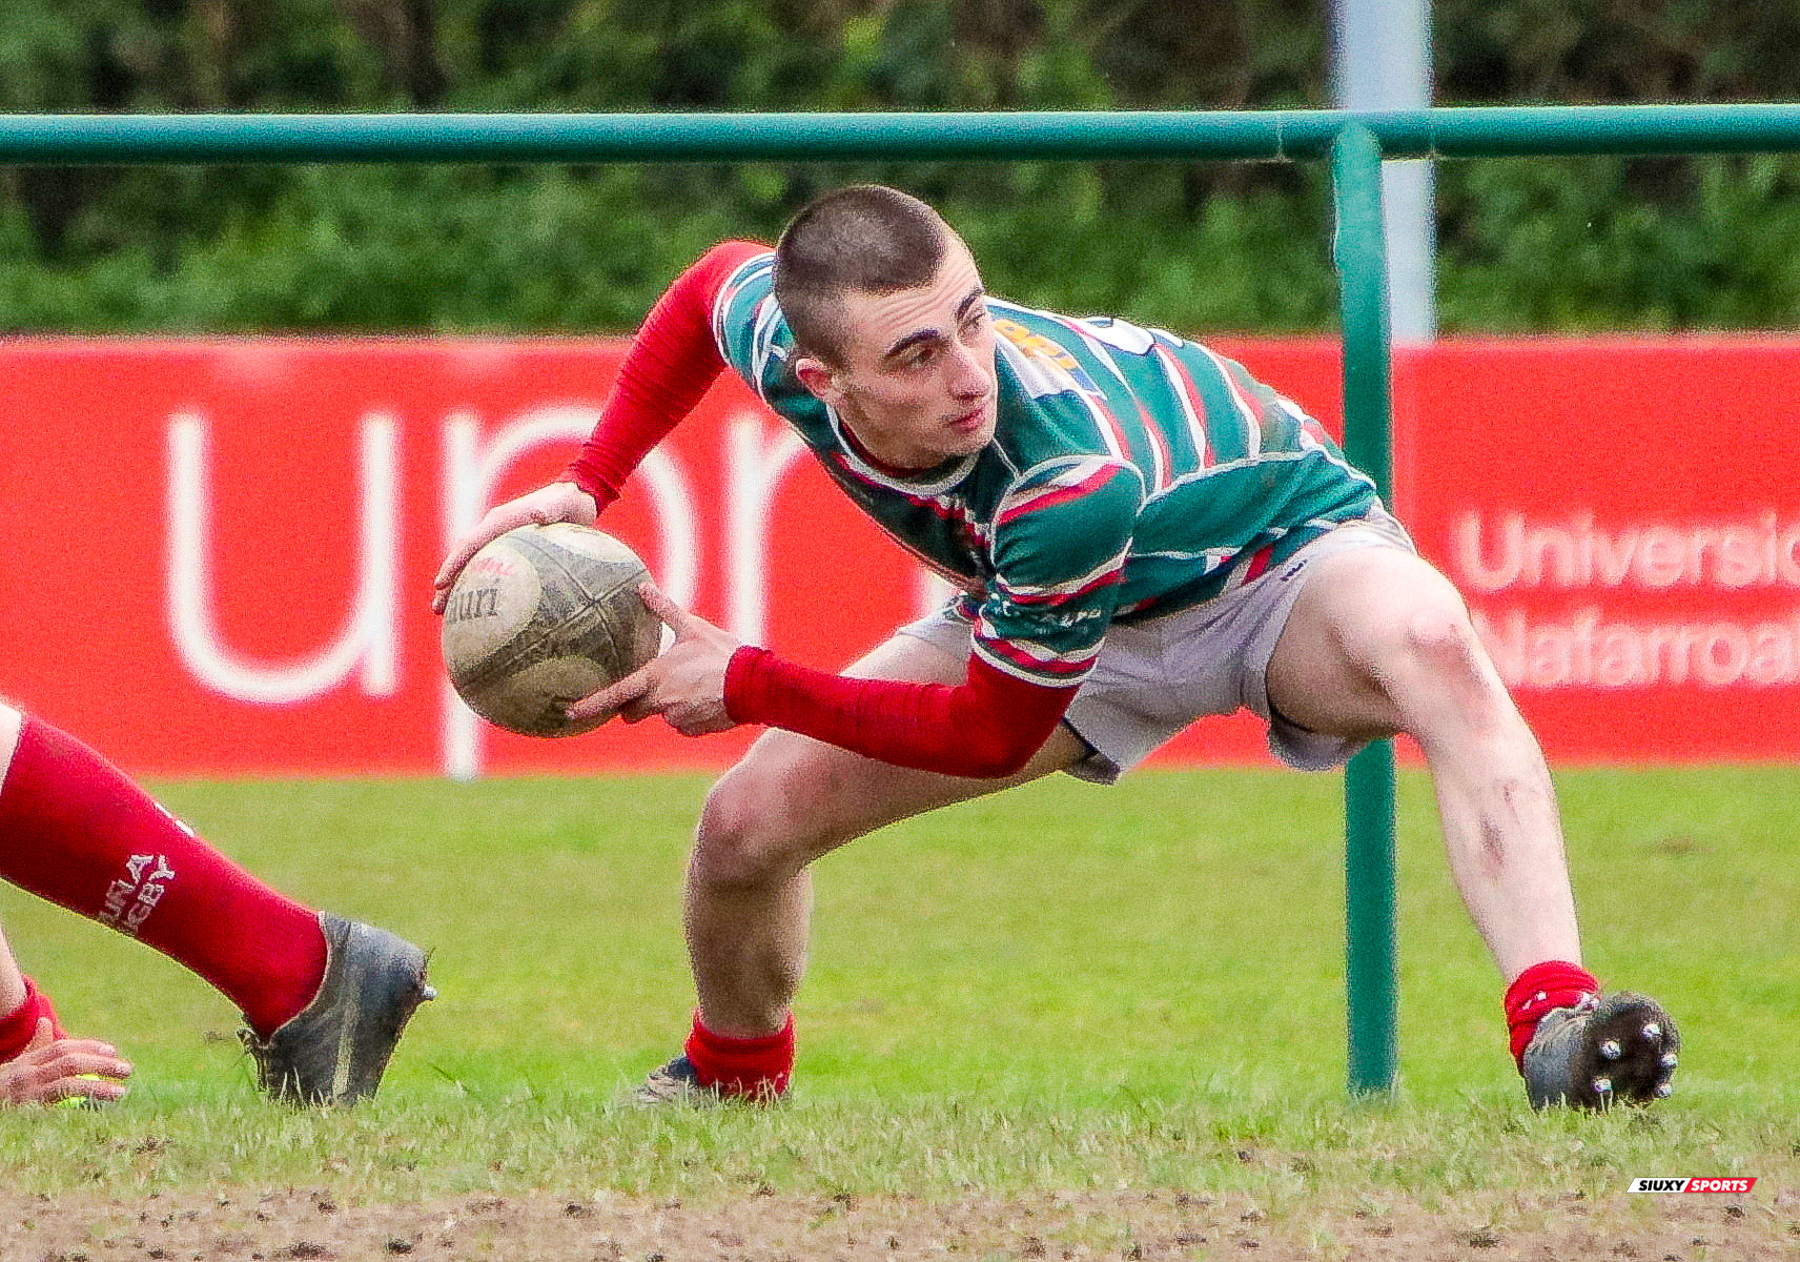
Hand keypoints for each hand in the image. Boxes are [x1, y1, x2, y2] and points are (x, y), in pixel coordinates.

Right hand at [0, 1019, 130, 1105]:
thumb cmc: (2, 1087)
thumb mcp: (16, 1067)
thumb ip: (35, 1047)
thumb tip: (45, 1022)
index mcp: (27, 1061)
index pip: (62, 1048)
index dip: (89, 1047)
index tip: (112, 1051)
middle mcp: (27, 1074)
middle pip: (69, 1062)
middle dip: (100, 1064)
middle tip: (126, 1070)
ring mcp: (26, 1094)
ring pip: (67, 1084)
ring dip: (96, 1087)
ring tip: (120, 1092)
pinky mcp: (26, 1113)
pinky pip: (57, 1108)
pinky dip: (77, 1106)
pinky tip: (96, 1109)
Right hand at [432, 482, 599, 612]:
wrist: (575, 497)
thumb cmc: (569, 501)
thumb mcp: (562, 503)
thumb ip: (550, 509)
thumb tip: (539, 515)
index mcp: (500, 520)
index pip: (470, 544)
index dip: (454, 564)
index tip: (440, 584)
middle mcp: (494, 529)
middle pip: (463, 558)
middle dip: (448, 581)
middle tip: (437, 607)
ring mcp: (499, 539)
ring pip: (473, 566)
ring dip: (459, 588)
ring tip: (448, 614)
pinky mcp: (509, 549)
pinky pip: (491, 570)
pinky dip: (482, 587)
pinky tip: (485, 611)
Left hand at [566, 584, 740, 736]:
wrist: (754, 685)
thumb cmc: (723, 654)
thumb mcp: (693, 627)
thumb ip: (664, 610)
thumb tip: (643, 587)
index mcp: (654, 678)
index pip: (614, 695)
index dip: (589, 705)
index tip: (569, 712)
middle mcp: (660, 703)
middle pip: (633, 711)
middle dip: (635, 703)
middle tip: (651, 688)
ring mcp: (676, 720)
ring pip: (663, 714)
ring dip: (670, 705)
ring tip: (696, 686)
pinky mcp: (692, 730)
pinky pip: (682, 724)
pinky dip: (689, 714)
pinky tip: (706, 700)